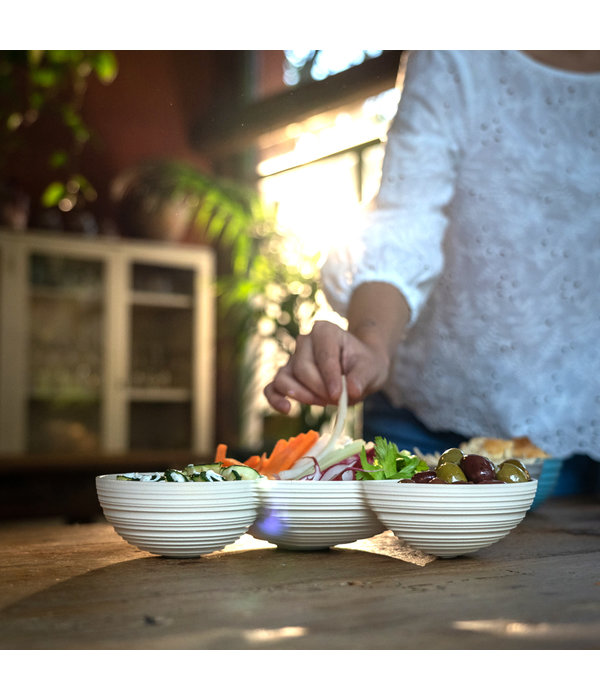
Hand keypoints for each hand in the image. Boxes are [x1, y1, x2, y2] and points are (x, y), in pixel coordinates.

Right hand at [264, 320, 391, 413]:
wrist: (358, 370)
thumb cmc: (364, 365)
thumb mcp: (372, 368)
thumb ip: (362, 377)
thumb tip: (351, 391)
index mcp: (325, 331)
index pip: (323, 355)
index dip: (329, 377)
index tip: (338, 395)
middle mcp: (304, 341)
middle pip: (302, 368)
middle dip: (319, 389)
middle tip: (337, 399)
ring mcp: (292, 359)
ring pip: (284, 378)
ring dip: (301, 395)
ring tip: (322, 403)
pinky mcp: (286, 377)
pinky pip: (272, 388)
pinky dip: (275, 399)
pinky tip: (286, 409)